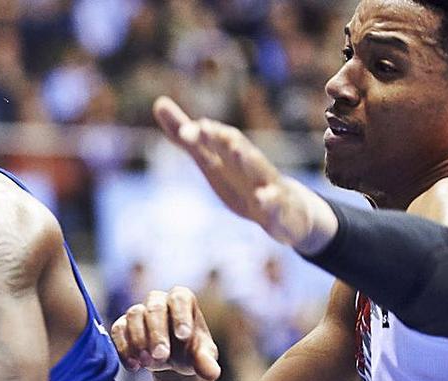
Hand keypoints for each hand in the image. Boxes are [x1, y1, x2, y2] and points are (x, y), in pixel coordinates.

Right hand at [110, 287, 221, 380]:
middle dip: (157, 332)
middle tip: (161, 355)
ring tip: (148, 364)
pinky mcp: (122, 326)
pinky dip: (123, 349)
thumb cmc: (190, 352)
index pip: (180, 298)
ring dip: (139, 340)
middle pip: (154, 307)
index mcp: (182, 300)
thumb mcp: (202, 357)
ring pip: (134, 315)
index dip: (181, 315)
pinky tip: (133, 366)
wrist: (172, 360)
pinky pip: (118, 330)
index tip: (183, 336)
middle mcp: (159, 300)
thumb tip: (212, 373)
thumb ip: (206, 362)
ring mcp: (139, 312)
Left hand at [152, 96, 334, 253]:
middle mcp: (251, 166)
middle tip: (206, 127)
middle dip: (222, 139)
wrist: (288, 212)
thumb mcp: (211, 161)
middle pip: (237, 149)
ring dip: (248, 160)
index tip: (185, 132)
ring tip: (237, 151)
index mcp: (232, 156)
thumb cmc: (242, 181)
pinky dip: (271, 201)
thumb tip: (158, 102)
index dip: (202, 135)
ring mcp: (268, 186)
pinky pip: (276, 204)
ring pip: (260, 171)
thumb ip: (187, 138)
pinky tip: (263, 198)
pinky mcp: (279, 210)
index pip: (218, 139)